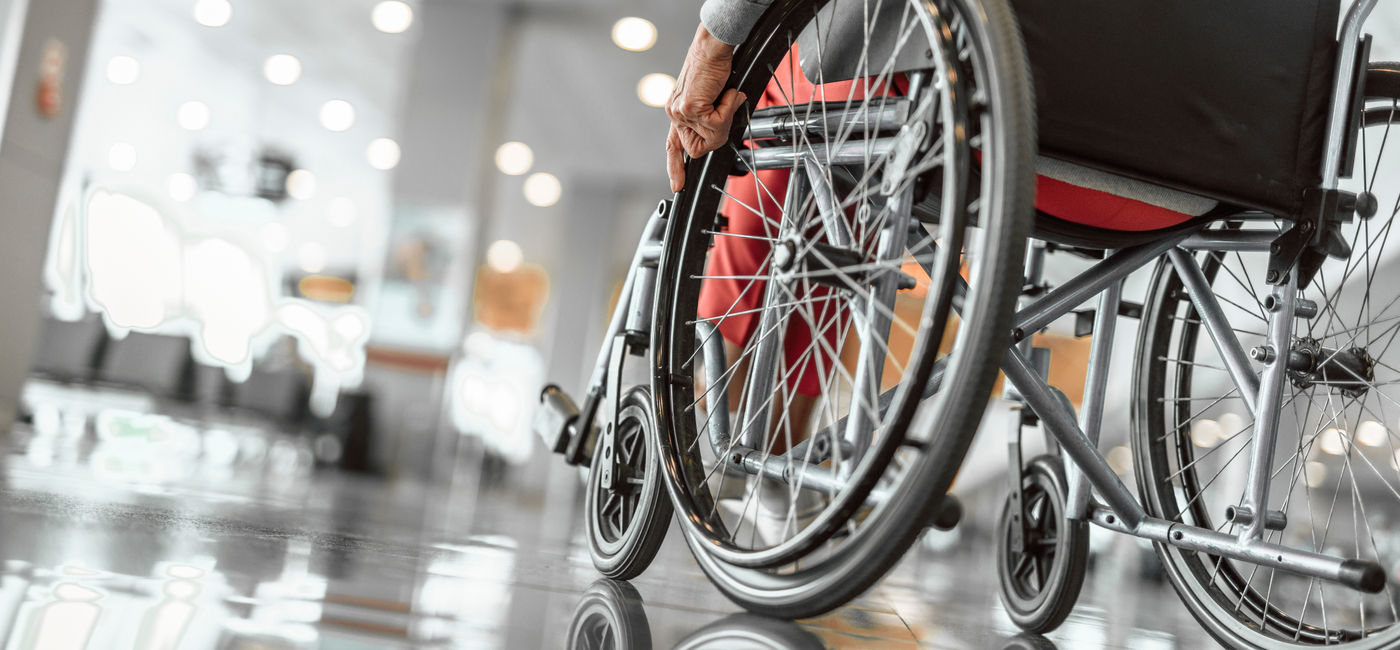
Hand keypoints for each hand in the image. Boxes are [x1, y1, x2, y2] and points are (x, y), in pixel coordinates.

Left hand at [666, 24, 746, 192]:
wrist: (713, 47)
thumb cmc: (714, 67)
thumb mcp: (712, 98)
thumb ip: (712, 117)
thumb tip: (721, 129)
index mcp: (677, 112)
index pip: (673, 146)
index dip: (676, 167)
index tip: (678, 186)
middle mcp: (675, 113)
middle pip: (698, 148)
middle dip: (718, 135)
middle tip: (726, 110)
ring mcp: (680, 111)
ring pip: (711, 137)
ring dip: (726, 118)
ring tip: (726, 96)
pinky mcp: (690, 108)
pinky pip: (716, 124)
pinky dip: (727, 109)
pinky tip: (726, 92)